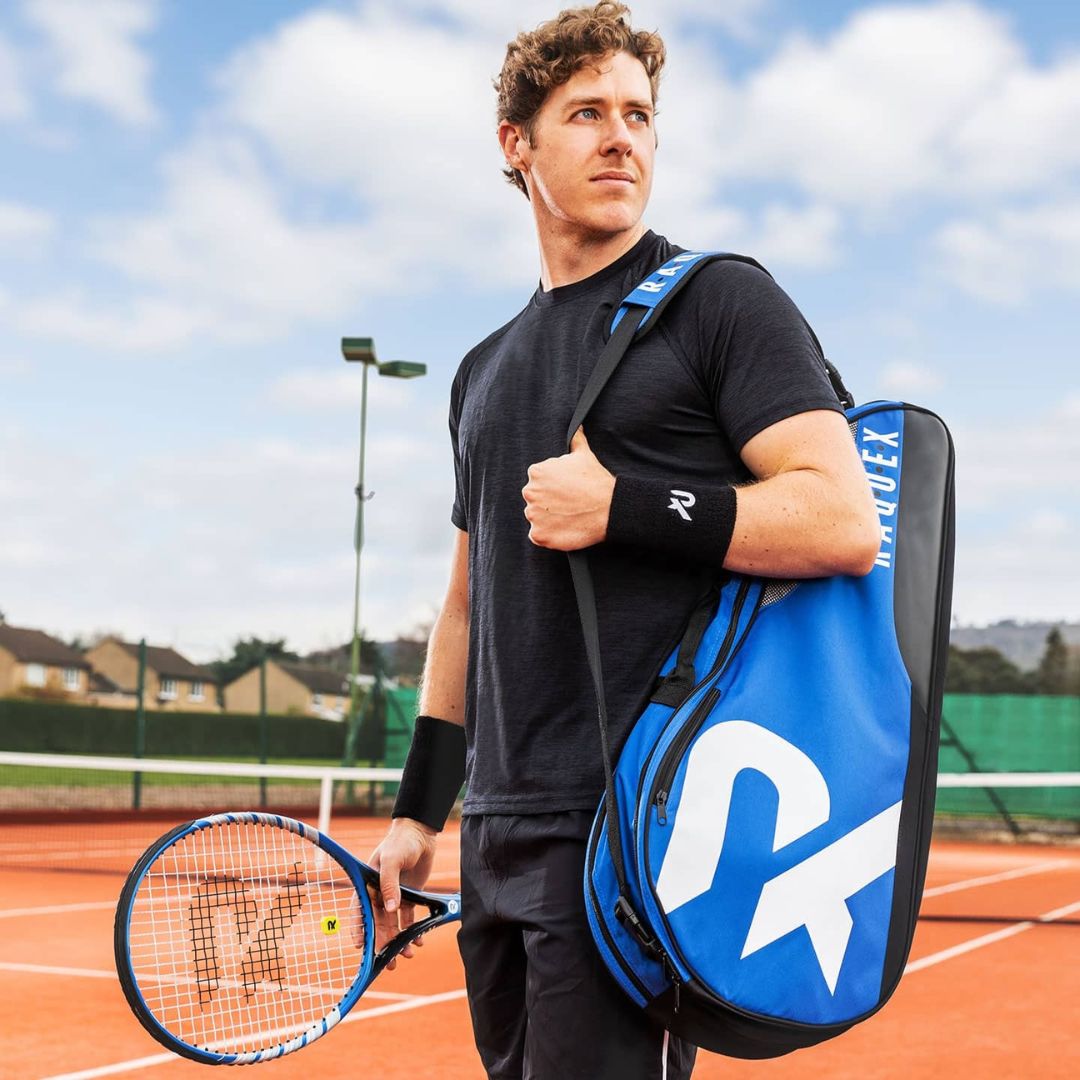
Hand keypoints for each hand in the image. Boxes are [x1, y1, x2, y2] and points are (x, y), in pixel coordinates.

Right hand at [364, 818, 437, 968]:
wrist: (420, 832)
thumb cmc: (400, 842)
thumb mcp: (392, 860)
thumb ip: (389, 884)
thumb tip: (390, 908)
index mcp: (368, 885)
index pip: (361, 912)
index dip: (360, 930)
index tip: (361, 948)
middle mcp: (379, 894)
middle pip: (379, 923)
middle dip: (383, 944)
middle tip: (389, 963)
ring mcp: (394, 896)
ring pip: (394, 924)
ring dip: (399, 940)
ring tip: (406, 955)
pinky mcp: (410, 896)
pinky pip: (409, 917)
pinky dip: (413, 930)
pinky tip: (419, 941)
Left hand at [522, 427, 615, 549]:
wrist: (610, 509)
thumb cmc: (596, 481)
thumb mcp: (584, 454)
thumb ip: (575, 439)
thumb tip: (577, 426)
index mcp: (536, 472)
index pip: (538, 481)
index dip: (554, 486)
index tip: (568, 490)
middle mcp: (530, 492)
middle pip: (535, 498)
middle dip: (549, 501)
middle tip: (570, 504)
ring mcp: (533, 515)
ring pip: (536, 516)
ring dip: (549, 518)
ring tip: (569, 516)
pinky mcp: (538, 535)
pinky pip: (538, 535)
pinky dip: (549, 534)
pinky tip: (565, 527)